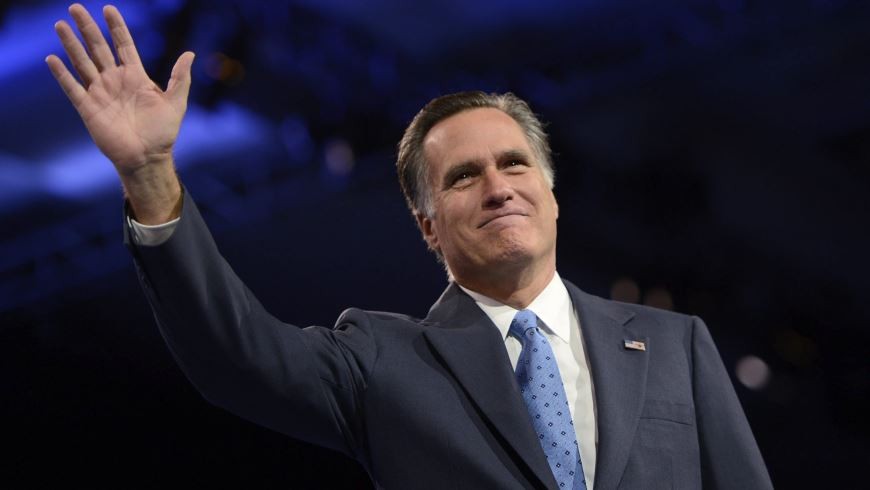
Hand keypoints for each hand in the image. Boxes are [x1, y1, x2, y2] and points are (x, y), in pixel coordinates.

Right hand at [46, 3, 193, 173]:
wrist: (148, 157)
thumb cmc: (164, 132)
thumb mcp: (176, 103)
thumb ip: (180, 78)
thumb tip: (190, 54)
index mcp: (135, 76)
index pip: (123, 45)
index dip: (116, 27)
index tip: (108, 8)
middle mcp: (115, 81)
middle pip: (98, 48)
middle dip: (88, 28)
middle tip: (75, 7)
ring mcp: (100, 93)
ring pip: (82, 63)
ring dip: (71, 44)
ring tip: (60, 25)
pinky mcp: (89, 109)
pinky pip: (72, 88)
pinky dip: (62, 75)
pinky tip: (52, 59)